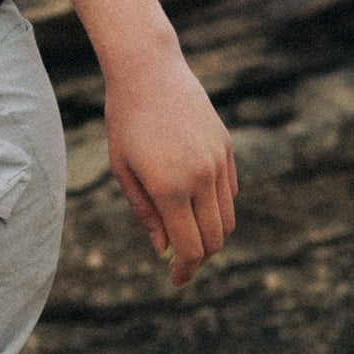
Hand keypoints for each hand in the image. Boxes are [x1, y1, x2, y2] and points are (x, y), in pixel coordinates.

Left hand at [103, 48, 237, 288]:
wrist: (149, 72)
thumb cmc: (125, 122)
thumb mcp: (123, 170)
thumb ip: (144, 213)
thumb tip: (163, 249)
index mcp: (170, 188)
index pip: (190, 247)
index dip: (185, 270)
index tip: (175, 281)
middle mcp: (201, 178)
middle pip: (214, 239)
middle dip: (199, 259)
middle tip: (181, 264)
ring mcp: (218, 162)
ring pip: (227, 218)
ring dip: (211, 235)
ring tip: (188, 237)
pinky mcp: (227, 148)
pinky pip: (230, 192)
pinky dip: (218, 208)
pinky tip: (195, 207)